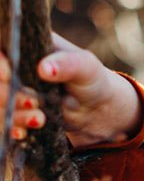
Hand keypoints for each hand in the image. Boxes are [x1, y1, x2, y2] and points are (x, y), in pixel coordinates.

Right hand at [0, 34, 142, 148]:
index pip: (4, 50)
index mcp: (28, 47)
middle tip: (33, 101)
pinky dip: (12, 129)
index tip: (9, 73)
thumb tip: (44, 68)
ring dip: (14, 114)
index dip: (1, 62)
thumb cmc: (92, 80)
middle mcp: (16, 68)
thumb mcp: (86, 67)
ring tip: (40, 119)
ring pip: (0, 104)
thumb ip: (68, 64)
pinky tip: (23, 133)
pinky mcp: (17, 113)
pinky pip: (5, 123)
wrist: (98, 111)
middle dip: (8, 94)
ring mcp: (14, 92)